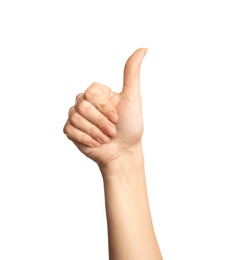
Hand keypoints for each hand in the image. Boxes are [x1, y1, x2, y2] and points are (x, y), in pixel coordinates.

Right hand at [63, 48, 147, 166]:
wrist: (123, 151)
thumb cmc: (130, 126)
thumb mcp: (133, 97)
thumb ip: (132, 73)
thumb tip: (143, 47)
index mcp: (98, 93)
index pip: (91, 92)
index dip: (104, 107)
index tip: (117, 117)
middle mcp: (85, 102)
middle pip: (82, 105)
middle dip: (101, 122)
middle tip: (112, 130)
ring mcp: (77, 116)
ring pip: (75, 118)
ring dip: (95, 132)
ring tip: (105, 138)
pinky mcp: (71, 130)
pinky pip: (70, 129)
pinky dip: (85, 139)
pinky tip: (96, 143)